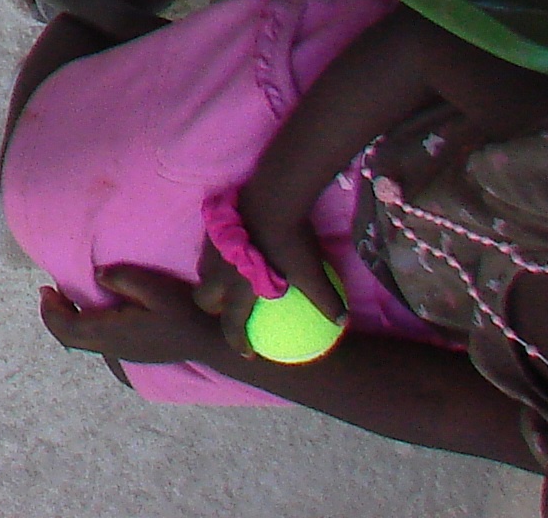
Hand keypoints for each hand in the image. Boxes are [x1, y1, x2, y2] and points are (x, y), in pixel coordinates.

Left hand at [41, 266, 227, 369]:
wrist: (210, 341)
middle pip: (71, 339)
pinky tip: (89, 311)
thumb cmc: (183, 310)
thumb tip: (96, 275)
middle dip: (53, 316)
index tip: (46, 289)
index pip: (68, 329)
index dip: (50, 311)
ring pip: (83, 342)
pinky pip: (96, 342)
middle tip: (48, 291)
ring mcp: (123, 353)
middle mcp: (114, 347)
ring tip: (64, 298)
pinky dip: (82, 327)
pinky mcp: (132, 352)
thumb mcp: (155, 287)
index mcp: (114, 332)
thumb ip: (123, 279)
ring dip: (67, 322)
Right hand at [209, 202, 342, 344]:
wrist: (272, 197)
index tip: (246, 351)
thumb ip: (326, 299)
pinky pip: (210, 249)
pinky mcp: (213, 226)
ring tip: (229, 279)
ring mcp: (213, 247)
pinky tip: (235, 249)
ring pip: (204, 271)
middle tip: (228, 310)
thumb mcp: (311, 272)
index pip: (231, 321)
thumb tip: (343, 321)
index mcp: (238, 287)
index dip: (236, 339)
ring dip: (213, 280)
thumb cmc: (288, 239)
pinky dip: (219, 256)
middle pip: (203, 296)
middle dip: (212, 307)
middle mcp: (219, 270)